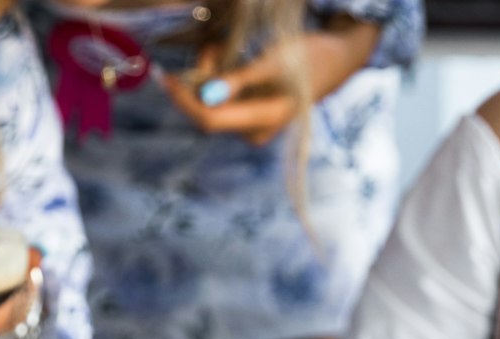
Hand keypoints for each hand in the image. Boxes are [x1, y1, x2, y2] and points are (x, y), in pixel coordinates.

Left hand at [159, 22, 378, 146]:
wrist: (332, 63)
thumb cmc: (308, 58)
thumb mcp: (274, 62)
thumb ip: (241, 78)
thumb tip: (209, 92)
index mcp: (262, 122)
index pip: (210, 120)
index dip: (185, 101)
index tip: (167, 78)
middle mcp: (252, 132)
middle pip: (206, 113)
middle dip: (198, 80)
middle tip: (207, 47)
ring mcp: (249, 126)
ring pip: (211, 104)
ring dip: (206, 74)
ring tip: (219, 46)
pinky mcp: (248, 116)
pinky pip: (220, 99)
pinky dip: (215, 77)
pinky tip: (225, 57)